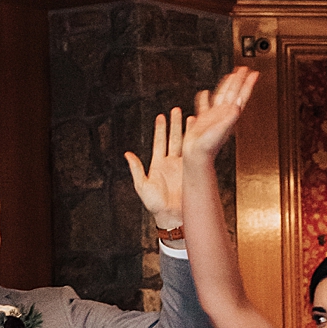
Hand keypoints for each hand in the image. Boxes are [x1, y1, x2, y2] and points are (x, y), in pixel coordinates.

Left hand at [123, 104, 185, 224]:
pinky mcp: (191, 172)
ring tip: (190, 117)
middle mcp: (170, 163)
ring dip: (186, 131)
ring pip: (185, 144)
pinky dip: (196, 143)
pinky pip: (194, 155)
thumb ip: (136, 169)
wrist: (173, 217)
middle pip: (173, 139)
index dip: (160, 129)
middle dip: (174, 124)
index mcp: (157, 165)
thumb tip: (127, 154)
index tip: (161, 116)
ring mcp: (182, 167)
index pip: (159, 142)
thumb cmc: (155, 205)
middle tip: (176, 110)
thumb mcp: (142, 186)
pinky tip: (199, 134)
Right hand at [181, 67, 258, 164]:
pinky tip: (204, 93)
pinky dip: (204, 98)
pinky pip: (204, 105)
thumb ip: (229, 117)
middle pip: (233, 92)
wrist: (197, 156)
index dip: (248, 84)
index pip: (241, 95)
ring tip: (230, 76)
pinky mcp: (203, 119)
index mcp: (229, 115)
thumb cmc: (209, 147)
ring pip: (221, 96)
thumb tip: (237, 105)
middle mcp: (223, 114)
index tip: (254, 73)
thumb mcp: (221, 130)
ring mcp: (214, 116)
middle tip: (244, 68)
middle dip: (239, 80)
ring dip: (226, 85)